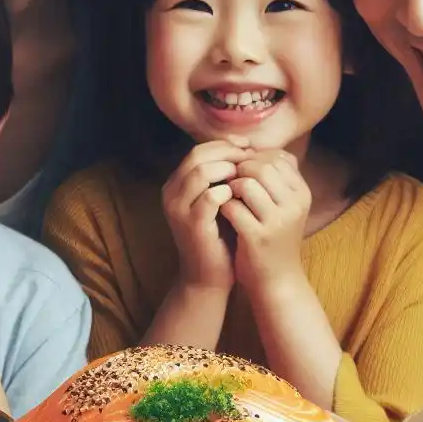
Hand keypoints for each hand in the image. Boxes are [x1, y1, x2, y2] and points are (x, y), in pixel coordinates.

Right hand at [162, 138, 252, 291]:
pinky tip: (241, 196)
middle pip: (197, 155)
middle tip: (251, 158)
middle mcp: (171, 193)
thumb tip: (246, 145)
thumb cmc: (220, 236)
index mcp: (176, 184)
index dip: (225, 145)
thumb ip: (225, 175)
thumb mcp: (220, 200)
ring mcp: (178, 209)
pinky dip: (227, 192)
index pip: (199, 150)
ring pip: (200, 172)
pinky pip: (209, 197)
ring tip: (247, 176)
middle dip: (228, 153)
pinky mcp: (191, 225)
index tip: (249, 148)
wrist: (208, 276)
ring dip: (227, 169)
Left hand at [221, 149, 310, 292]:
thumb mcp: (284, 205)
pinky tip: (224, 213)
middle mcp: (295, 204)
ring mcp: (277, 221)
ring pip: (247, 183)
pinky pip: (233, 206)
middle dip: (240, 169)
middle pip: (261, 166)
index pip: (277, 157)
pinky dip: (224, 205)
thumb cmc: (275, 237)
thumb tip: (254, 145)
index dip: (253, 158)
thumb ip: (274, 176)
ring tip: (228, 196)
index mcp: (302, 193)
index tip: (241, 169)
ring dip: (230, 186)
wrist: (276, 280)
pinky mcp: (257, 237)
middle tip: (230, 181)